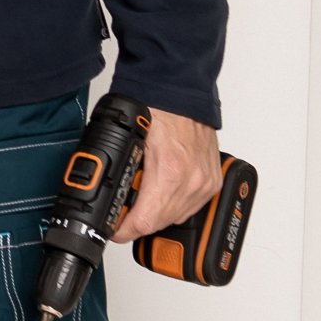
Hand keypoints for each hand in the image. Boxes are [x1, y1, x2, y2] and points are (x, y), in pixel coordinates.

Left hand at [110, 107, 222, 239]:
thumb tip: (107, 192)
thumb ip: (121, 169)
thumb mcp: (128, 140)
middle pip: (160, 223)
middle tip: (123, 212)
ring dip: (157, 214)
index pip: (145, 221)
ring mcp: (206, 182)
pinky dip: (175, 204)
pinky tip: (163, 192)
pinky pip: (192, 206)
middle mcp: (193, 180)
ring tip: (142, 199)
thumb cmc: (158, 106)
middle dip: (138, 221)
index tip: (114, 229)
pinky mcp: (213, 180)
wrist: (182, 90)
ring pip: (177, 218)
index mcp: (170, 172)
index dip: (125, 230)